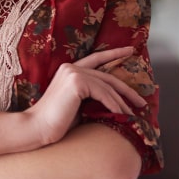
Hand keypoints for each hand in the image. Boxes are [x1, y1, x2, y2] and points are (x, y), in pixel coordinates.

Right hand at [29, 46, 146, 145]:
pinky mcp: (76, 82)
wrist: (38, 127)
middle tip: (141, 102)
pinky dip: (114, 106)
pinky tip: (121, 115)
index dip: (114, 54)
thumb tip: (114, 102)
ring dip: (122, 103)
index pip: (96, 58)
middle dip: (127, 90)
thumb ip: (91, 97)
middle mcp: (71, 67)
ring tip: (132, 115)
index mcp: (69, 70)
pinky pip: (103, 94)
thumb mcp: (77, 105)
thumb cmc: (56, 122)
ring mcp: (73, 73)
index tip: (130, 51)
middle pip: (107, 76)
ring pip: (107, 87)